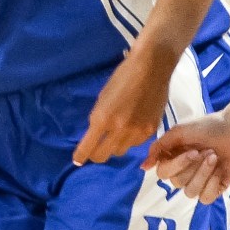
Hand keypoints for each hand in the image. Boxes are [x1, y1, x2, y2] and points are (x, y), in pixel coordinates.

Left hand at [73, 48, 170, 164]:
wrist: (151, 69)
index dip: (81, 156)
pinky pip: (136, 144)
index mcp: (103, 118)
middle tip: (93, 151)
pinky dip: (129, 141)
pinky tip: (128, 132)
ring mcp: (137, 132)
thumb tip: (96, 134)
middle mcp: (119, 129)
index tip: (77, 161)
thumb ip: (99, 118)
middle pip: (104, 155)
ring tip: (112, 139)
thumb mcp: (103, 98)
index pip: (89, 146)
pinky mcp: (152, 130)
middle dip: (96, 155)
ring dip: (113, 148)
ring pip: (121, 151)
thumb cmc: (122, 77)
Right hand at [142, 113, 229, 203]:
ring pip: (190, 192)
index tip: (193, 151)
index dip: (177, 165)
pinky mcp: (214, 188)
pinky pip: (205, 199)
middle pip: (177, 183)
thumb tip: (143, 167)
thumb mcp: (178, 132)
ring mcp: (199, 181)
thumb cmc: (207, 127)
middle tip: (207, 151)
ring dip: (204, 174)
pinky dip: (212, 185)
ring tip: (215, 158)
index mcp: (172, 158)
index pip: (163, 173)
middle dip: (194, 167)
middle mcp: (183, 171)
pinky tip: (220, 173)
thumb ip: (158, 148)